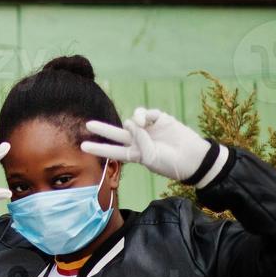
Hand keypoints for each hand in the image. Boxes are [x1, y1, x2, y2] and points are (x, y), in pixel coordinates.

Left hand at [82, 107, 211, 181]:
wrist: (193, 157)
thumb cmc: (170, 163)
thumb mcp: (150, 157)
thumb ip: (139, 140)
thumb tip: (132, 122)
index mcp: (135, 154)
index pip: (113, 151)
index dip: (98, 149)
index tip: (82, 147)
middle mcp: (139, 141)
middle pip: (116, 134)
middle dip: (102, 130)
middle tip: (87, 125)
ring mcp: (149, 130)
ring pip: (130, 121)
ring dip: (132, 122)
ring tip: (140, 125)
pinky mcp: (159, 120)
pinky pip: (145, 113)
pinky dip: (142, 115)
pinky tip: (146, 120)